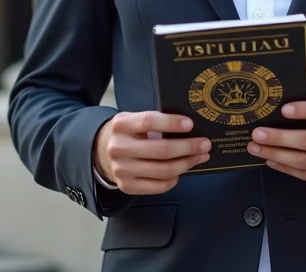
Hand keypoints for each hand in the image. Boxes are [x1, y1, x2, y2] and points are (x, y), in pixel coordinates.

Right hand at [94, 111, 210, 194]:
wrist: (100, 153)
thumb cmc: (125, 134)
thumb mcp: (132, 120)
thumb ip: (153, 122)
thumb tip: (187, 128)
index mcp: (121, 125)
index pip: (149, 122)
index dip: (171, 123)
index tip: (190, 124)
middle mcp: (119, 148)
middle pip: (161, 150)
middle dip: (188, 147)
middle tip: (205, 144)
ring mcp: (122, 169)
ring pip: (164, 170)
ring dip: (187, 163)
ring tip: (200, 157)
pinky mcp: (127, 186)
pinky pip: (159, 186)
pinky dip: (174, 178)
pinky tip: (181, 170)